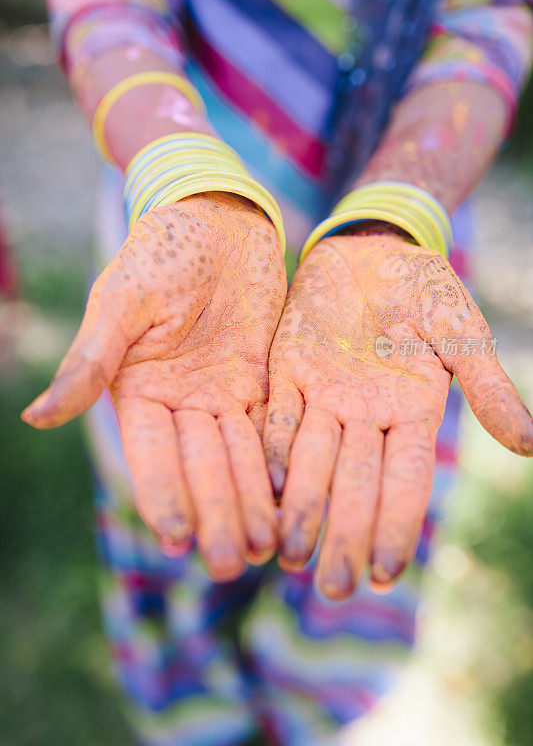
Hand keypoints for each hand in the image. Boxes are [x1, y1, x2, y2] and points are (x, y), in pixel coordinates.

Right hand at [22, 193, 285, 579]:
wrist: (219, 220)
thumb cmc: (162, 250)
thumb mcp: (122, 300)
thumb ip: (90, 361)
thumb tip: (37, 417)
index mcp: (139, 391)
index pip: (151, 455)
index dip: (165, 495)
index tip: (179, 539)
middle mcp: (180, 403)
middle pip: (200, 468)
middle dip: (215, 514)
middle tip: (231, 563)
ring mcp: (223, 396)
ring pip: (237, 459)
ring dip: (250, 503)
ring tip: (264, 548)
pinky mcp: (260, 383)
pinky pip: (270, 431)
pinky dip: (279, 468)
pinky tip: (292, 501)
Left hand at [264, 231, 532, 598]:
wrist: (373, 248)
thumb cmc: (426, 289)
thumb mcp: (461, 333)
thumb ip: (486, 385)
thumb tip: (530, 446)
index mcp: (411, 415)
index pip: (406, 483)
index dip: (397, 527)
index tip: (386, 574)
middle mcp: (365, 417)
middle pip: (355, 485)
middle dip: (344, 534)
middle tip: (331, 589)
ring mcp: (324, 396)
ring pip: (312, 461)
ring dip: (301, 507)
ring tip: (288, 554)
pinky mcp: (287, 370)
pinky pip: (279, 415)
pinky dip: (274, 449)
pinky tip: (265, 486)